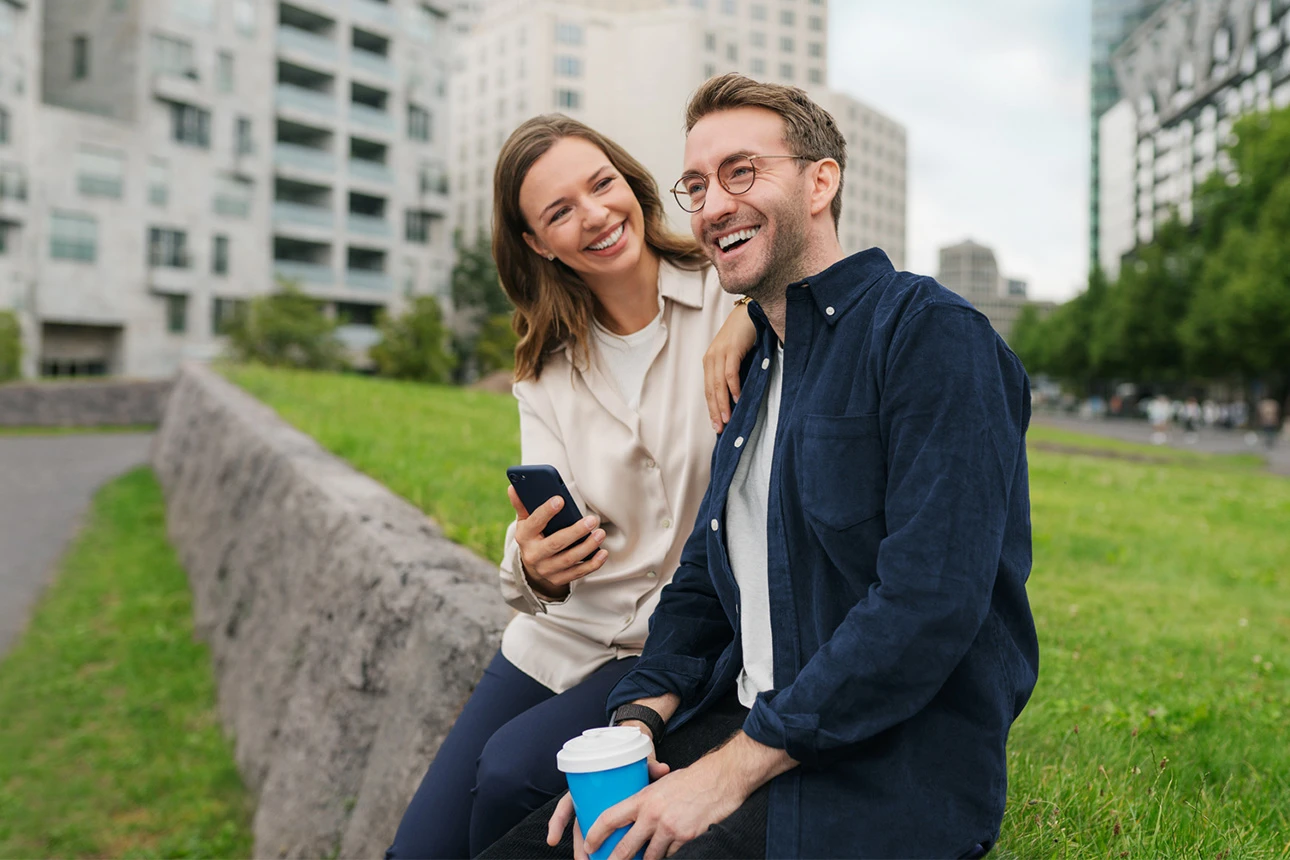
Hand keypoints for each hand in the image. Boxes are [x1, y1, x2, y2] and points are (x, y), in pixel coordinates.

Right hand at [508, 485, 607, 599]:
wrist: (532, 567)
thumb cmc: (533, 536)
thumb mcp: (525, 522)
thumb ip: (522, 505)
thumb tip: (513, 487)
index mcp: (524, 536)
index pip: (534, 523)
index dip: (546, 511)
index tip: (560, 500)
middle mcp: (533, 555)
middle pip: (555, 543)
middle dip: (575, 532)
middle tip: (592, 520)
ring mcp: (546, 569)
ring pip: (568, 559)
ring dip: (587, 547)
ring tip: (600, 533)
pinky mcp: (558, 579)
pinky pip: (577, 573)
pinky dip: (592, 564)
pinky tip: (602, 553)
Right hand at [547, 758, 671, 859]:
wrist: (640, 762)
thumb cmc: (632, 764)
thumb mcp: (636, 764)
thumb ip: (649, 765)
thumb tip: (663, 769)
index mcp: (588, 788)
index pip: (567, 804)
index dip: (558, 822)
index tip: (553, 840)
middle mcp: (590, 802)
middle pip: (579, 828)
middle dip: (579, 848)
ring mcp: (600, 812)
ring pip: (591, 836)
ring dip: (590, 853)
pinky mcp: (614, 822)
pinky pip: (606, 838)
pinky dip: (604, 850)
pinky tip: (604, 859)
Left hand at [585, 733, 794, 859]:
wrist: (721, 778)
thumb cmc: (692, 779)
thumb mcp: (661, 784)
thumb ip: (646, 801)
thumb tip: (634, 816)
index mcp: (644, 799)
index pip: (610, 818)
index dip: (595, 834)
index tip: (589, 846)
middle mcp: (653, 815)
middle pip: (626, 847)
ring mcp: (670, 828)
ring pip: (649, 857)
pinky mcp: (687, 838)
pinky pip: (671, 856)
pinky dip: (668, 857)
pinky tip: (667, 854)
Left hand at [703, 301, 756, 432]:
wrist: (749, 312)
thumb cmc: (744, 336)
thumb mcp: (734, 356)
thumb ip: (731, 373)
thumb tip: (736, 397)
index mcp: (710, 362)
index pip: (708, 390)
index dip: (711, 408)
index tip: (716, 425)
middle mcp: (711, 358)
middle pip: (710, 390)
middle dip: (714, 411)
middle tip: (719, 428)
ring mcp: (720, 353)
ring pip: (718, 384)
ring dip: (723, 403)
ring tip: (727, 418)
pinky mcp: (731, 349)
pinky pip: (730, 372)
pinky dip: (733, 387)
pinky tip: (737, 398)